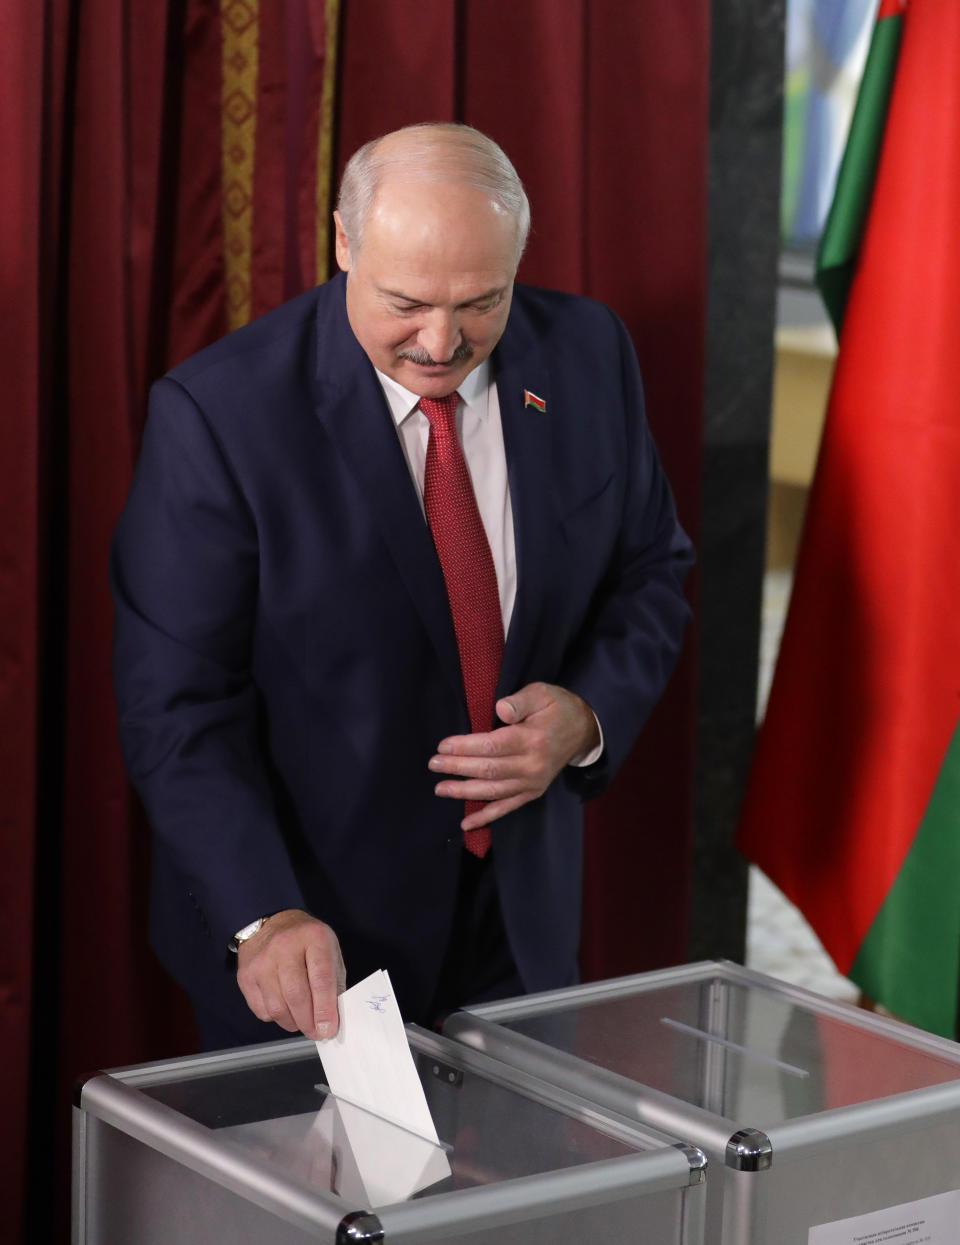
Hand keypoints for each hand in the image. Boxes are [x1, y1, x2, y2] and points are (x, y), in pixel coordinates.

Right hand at [236, 908, 345, 1038]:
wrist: (269, 922)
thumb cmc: (305, 941)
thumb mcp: (328, 949)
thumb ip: (333, 981)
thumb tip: (332, 1018)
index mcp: (313, 937)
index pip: (320, 978)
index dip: (325, 1008)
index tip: (328, 1029)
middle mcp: (284, 947)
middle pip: (296, 995)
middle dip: (308, 1022)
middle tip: (316, 1032)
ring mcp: (262, 962)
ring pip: (277, 1007)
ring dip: (293, 1023)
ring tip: (302, 1021)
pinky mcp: (246, 976)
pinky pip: (262, 1010)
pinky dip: (276, 1018)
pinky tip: (284, 1009)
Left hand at [429, 682, 600, 828]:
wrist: (584, 731)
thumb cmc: (558, 708)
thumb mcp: (542, 694)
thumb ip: (519, 701)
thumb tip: (500, 710)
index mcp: (533, 739)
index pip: (492, 746)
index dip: (465, 747)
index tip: (442, 746)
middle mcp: (532, 766)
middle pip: (488, 770)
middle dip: (457, 768)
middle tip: (433, 765)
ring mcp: (533, 783)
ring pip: (493, 792)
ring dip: (464, 792)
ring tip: (440, 789)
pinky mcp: (532, 792)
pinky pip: (506, 808)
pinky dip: (486, 817)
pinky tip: (466, 824)